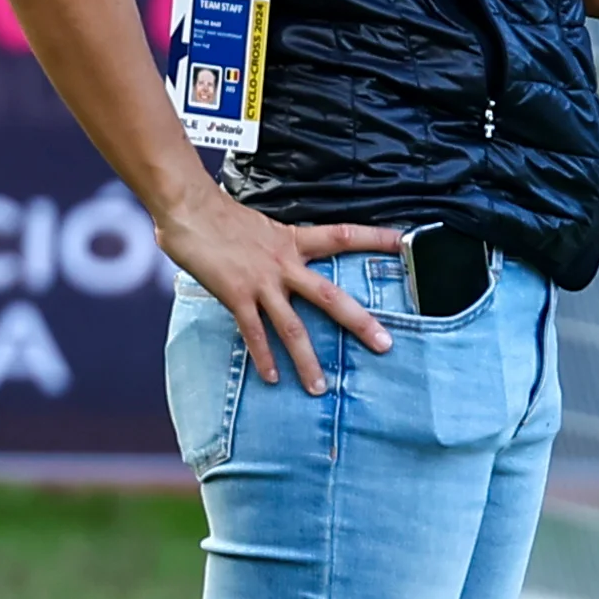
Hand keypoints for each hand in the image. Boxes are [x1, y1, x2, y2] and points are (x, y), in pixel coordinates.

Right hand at [155, 186, 402, 394]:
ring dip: (307, 360)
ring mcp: (261, 282)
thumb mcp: (264, 226)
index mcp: (295, 240)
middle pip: (330, 295)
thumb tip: (291, 258)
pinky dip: (263, 357)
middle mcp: (285, 263)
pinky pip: (254, 333)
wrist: (191, 210)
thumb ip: (280, 246)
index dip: (376, 238)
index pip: (345, 236)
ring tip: (320, 388)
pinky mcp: (236, 296)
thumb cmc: (223, 216)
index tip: (407, 241)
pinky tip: (272, 378)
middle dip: (359, 322)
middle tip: (385, 345)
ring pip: (293, 326)